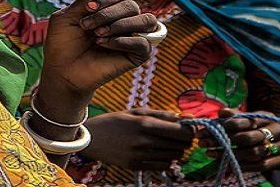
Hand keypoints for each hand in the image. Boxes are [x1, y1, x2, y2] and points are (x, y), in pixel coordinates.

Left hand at [38, 0, 155, 105]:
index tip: (88, 8)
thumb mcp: (68, 17)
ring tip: (97, 34)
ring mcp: (132, 38)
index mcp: (110, 10)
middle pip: (131, 5)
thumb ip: (86, 0)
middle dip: (108, 13)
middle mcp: (124, 21)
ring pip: (146, 20)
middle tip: (86, 26)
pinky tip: (103, 44)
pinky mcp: (136, 56)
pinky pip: (144, 43)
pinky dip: (123, 41)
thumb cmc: (62, 43)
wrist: (61, 71)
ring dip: (120, 24)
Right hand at [81, 109, 195, 169]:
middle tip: (177, 135)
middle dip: (184, 140)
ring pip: (174, 157)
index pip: (181, 131)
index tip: (187, 128)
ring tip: (166, 143)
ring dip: (175, 150)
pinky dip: (167, 160)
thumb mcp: (135, 112)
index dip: (189, 130)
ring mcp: (140, 156)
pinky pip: (163, 166)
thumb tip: (185, 116)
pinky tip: (158, 152)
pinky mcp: (136, 166)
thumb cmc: (113, 121)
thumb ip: (161, 114)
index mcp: (144, 124)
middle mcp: (144, 141)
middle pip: (180, 145)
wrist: (90, 139)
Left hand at [198, 108, 279, 171]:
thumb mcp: (249, 118)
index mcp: (264, 117)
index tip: (205, 130)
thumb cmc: (260, 127)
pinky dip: (244, 166)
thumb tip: (221, 111)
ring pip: (253, 152)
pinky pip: (261, 165)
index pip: (243, 121)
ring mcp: (279, 146)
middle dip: (223, 141)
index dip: (224, 125)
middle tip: (203, 143)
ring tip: (210, 153)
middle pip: (247, 138)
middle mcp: (274, 130)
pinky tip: (228, 165)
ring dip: (231, 155)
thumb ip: (235, 115)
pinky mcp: (279, 160)